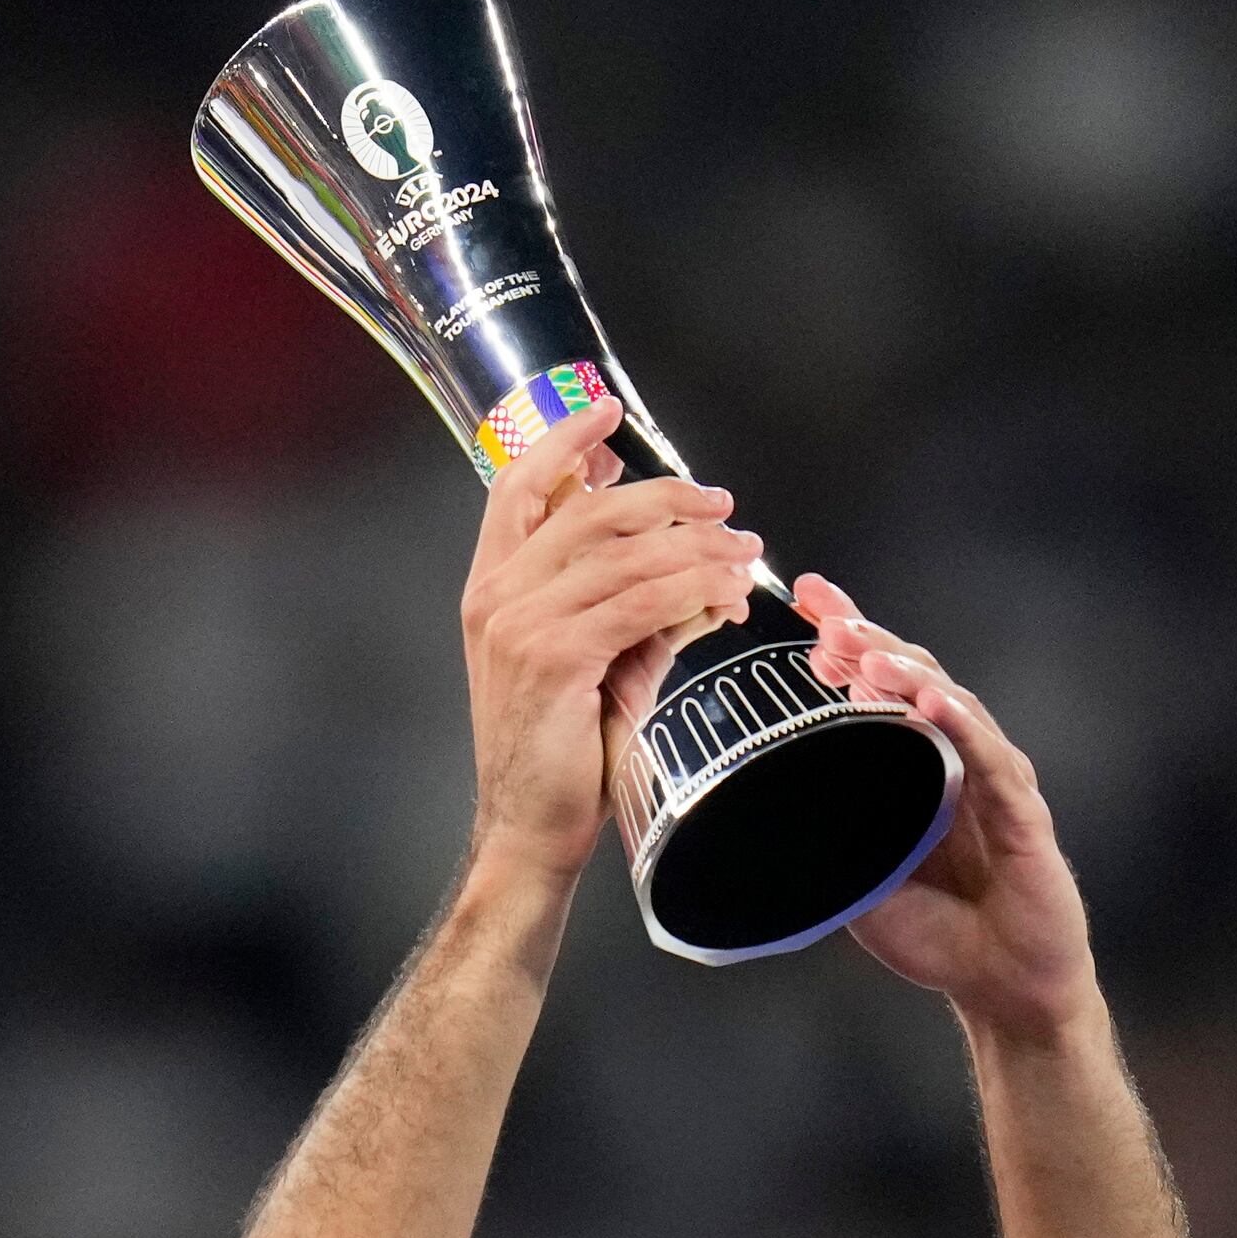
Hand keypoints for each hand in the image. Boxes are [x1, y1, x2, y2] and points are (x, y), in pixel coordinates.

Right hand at [458, 387, 762, 883]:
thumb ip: (630, 605)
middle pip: (590, 511)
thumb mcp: (595, 661)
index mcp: (492, 586)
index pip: (518, 486)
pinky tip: (724, 593)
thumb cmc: (561, 752)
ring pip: (623, 553)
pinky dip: (691, 588)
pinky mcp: (555, 657)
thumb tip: (697, 569)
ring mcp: (520, 624)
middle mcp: (496, 595)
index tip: (607, 410)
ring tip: (744, 552)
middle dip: (666, 497)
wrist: (531, 828)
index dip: (564, 440)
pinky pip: (638, 601)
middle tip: (722, 504)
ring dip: (696, 545)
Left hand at [794, 576, 1096, 1042]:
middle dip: (866, 636)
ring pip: (951, 706)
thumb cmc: (938, 933)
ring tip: (861, 651)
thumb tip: (752, 804)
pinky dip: (961, 726)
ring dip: (905, 674)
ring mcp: (992, 779)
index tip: (801, 600)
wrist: (1002, 987)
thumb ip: (821, 836)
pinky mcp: (1022, 814)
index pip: (877, 686)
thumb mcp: (857, 878)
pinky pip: (990, 759)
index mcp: (913, 764)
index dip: (844, 638)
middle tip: (822, 611)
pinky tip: (931, 701)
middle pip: (912, 676)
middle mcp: (955, 757)